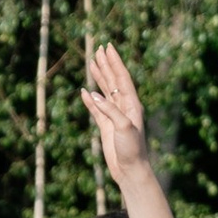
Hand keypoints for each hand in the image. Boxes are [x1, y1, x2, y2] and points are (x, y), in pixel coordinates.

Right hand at [80, 43, 150, 184]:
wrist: (130, 169)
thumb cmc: (132, 148)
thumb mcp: (123, 127)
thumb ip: (109, 109)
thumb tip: (92, 94)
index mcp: (132, 104)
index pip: (122, 77)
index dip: (115, 62)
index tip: (108, 48)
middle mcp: (124, 107)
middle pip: (114, 80)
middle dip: (106, 65)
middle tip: (99, 49)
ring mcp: (114, 116)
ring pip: (105, 91)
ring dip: (99, 77)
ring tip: (92, 63)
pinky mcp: (106, 126)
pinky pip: (96, 108)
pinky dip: (90, 99)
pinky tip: (85, 91)